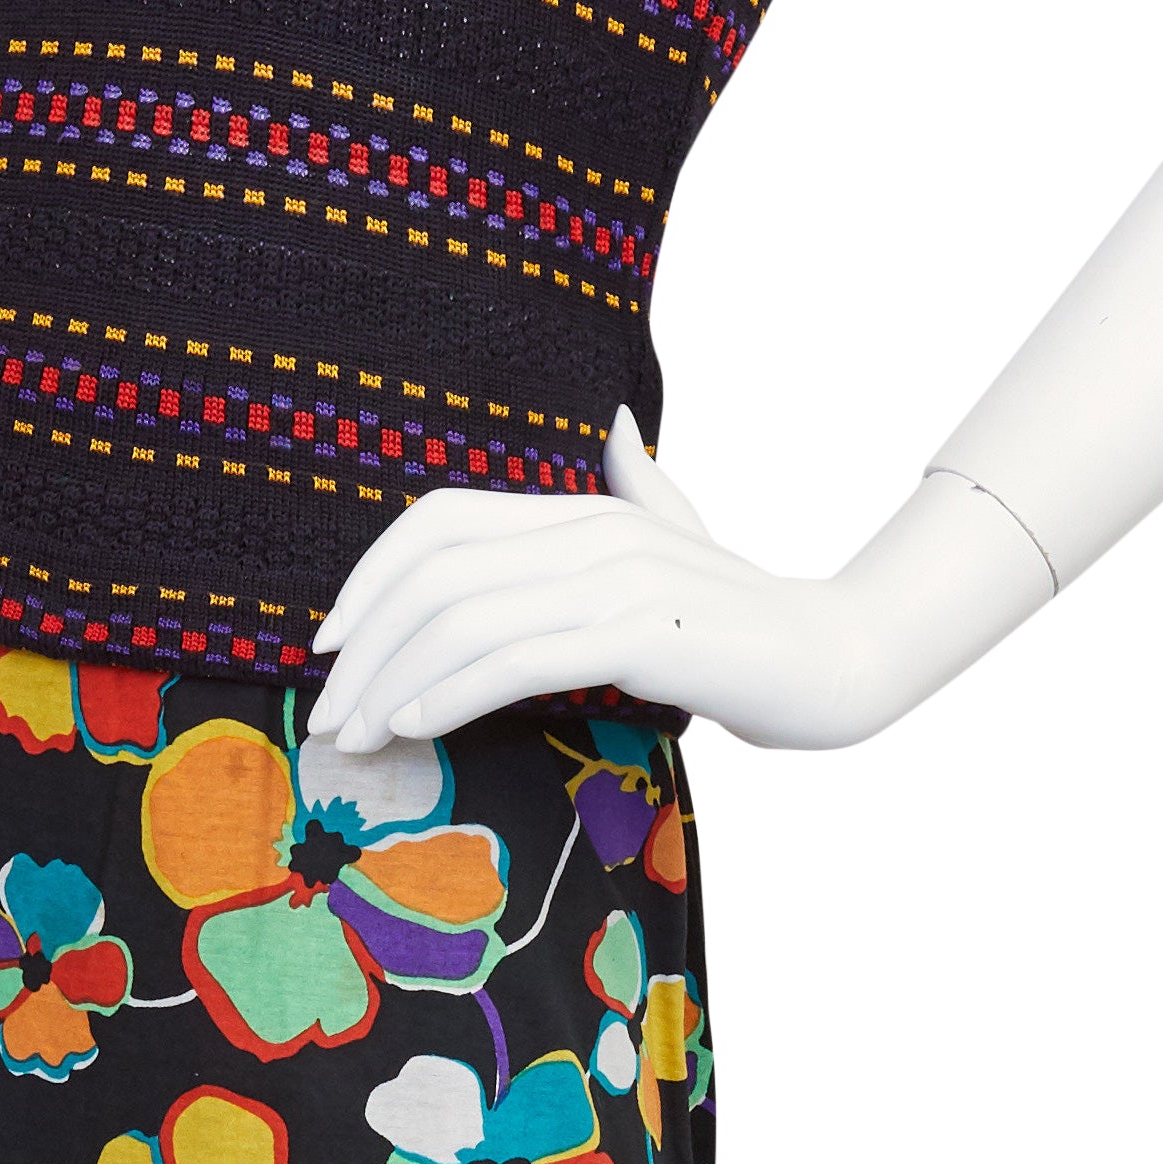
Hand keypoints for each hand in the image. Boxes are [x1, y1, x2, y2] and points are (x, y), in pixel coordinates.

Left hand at [314, 408, 1056, 759]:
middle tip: (327, 712)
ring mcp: (618, 578)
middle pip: (437, 574)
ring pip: (466, 619)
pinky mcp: (642, 632)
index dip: (370, 576)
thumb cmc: (743, 618)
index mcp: (584, 506)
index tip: (330, 643)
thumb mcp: (678, 541)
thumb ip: (636, 486)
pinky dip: (451, 694)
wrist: (835, 660)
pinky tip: (415, 728)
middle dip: (365, 648)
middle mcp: (593, 528)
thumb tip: (610, 425)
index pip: (441, 522)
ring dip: (393, 683)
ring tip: (356, 737)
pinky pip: (519, 658)